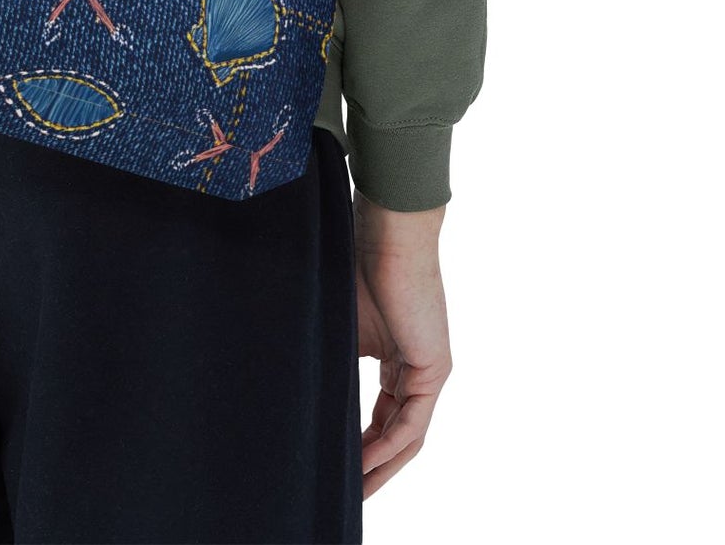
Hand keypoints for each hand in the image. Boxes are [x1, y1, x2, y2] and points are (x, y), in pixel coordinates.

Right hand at [353, 192, 451, 497]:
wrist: (386, 232)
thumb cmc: (356, 262)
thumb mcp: (337, 323)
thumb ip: (329, 358)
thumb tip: (290, 387)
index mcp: (395, 356)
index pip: (380, 416)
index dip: (358, 445)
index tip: (334, 464)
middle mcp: (415, 368)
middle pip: (396, 434)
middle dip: (371, 468)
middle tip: (346, 493)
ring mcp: (428, 369)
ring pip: (406, 436)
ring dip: (381, 467)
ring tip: (355, 492)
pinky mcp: (434, 368)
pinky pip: (411, 423)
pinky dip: (387, 447)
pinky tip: (363, 463)